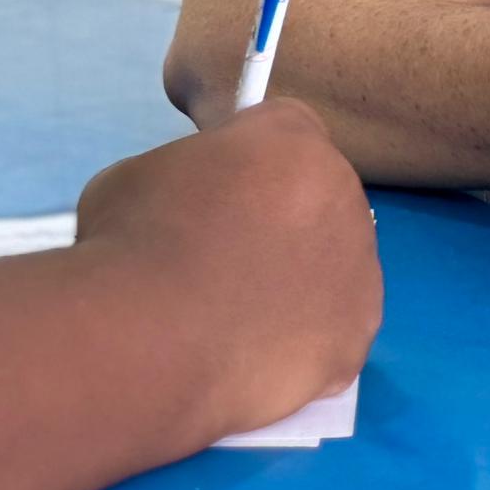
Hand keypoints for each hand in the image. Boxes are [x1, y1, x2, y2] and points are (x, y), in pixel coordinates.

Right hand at [76, 104, 382, 437]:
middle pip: (319, 200)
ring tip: (235, 319)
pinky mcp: (353, 342)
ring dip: (297, 285)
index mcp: (294, 143)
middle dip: (280, 223)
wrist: (147, 343)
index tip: (218, 191)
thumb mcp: (144, 176)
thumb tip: (191, 208)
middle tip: (224, 260)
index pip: (285, 132)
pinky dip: (301, 346)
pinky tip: (254, 357)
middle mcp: (343, 201)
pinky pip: (331, 335)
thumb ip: (191, 180)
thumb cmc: (132, 245)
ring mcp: (358, 276)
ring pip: (333, 271)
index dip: (250, 162)